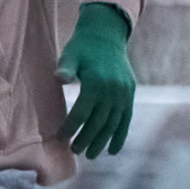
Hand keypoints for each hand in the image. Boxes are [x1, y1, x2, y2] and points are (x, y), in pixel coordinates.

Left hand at [54, 1, 133, 158]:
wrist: (106, 33)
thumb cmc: (82, 46)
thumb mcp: (70, 54)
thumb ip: (66, 68)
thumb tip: (59, 78)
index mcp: (96, 82)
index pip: (82, 113)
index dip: (71, 127)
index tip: (61, 138)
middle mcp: (112, 90)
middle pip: (98, 122)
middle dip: (86, 139)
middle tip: (75, 151)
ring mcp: (123, 93)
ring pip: (112, 124)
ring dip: (102, 142)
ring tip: (91, 155)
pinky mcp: (129, 93)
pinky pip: (126, 119)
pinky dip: (120, 136)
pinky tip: (113, 150)